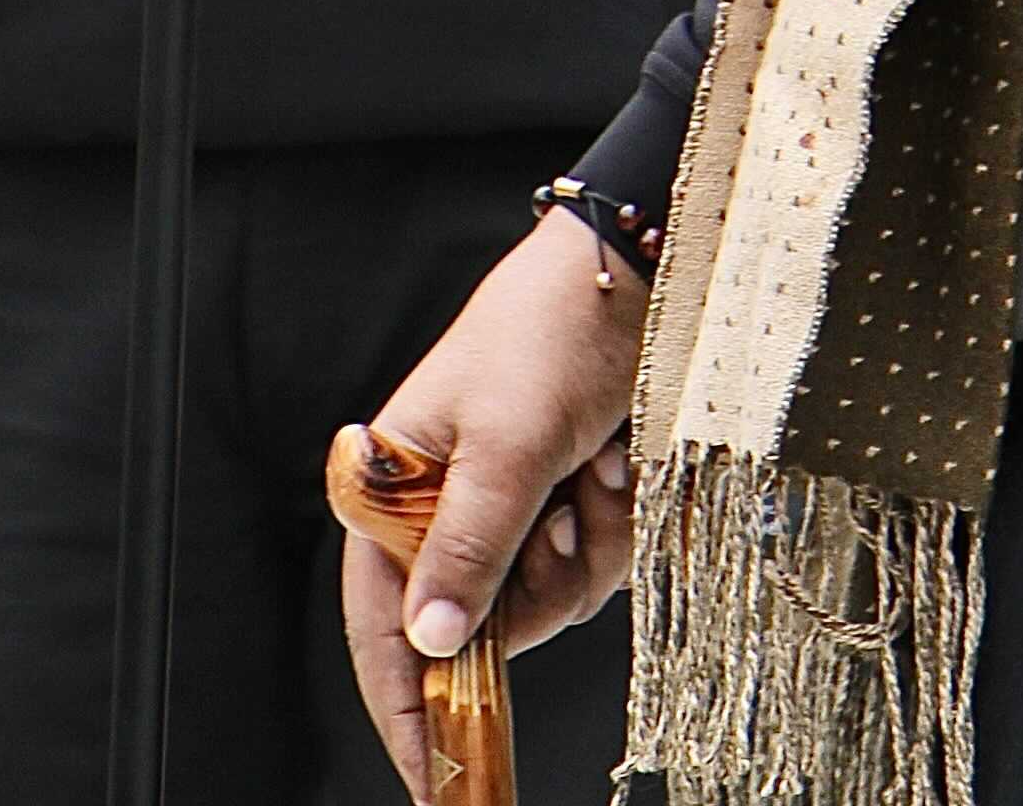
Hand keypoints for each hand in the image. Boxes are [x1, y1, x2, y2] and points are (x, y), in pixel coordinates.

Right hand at [342, 214, 651, 798]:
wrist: (640, 268)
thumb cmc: (551, 333)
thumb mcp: (507, 446)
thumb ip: (469, 550)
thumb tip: (429, 644)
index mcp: (395, 489)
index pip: (382, 626)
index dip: (407, 706)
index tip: (435, 778)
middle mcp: (447, 507)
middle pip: (485, 625)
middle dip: (542, 580)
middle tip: (567, 508)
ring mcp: (514, 508)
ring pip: (552, 599)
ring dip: (592, 541)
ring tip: (600, 463)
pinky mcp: (569, 501)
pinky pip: (598, 564)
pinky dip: (621, 523)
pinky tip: (621, 460)